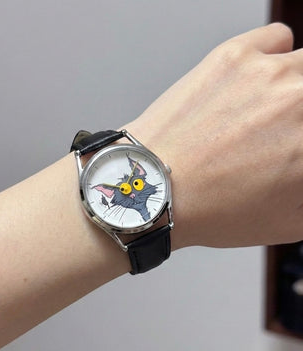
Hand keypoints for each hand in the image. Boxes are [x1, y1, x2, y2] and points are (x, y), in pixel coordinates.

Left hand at [124, 23, 302, 248]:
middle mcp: (299, 103)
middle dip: (300, 117)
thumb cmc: (210, 210)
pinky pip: (277, 38)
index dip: (302, 143)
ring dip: (296, 85)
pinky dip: (273, 55)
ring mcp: (268, 74)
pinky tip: (254, 82)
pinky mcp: (234, 57)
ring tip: (270, 108)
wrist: (154, 189)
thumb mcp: (286, 221)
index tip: (294, 144)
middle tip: (285, 127)